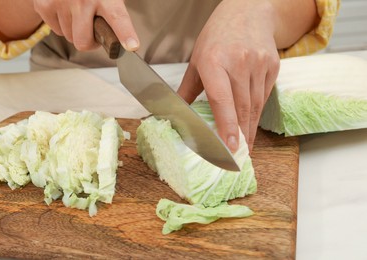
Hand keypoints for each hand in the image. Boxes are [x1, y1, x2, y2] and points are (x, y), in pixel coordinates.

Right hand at [33, 0, 138, 50]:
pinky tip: (66, 10)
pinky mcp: (44, 4)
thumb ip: (114, 15)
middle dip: (88, 42)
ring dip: (75, 30)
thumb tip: (127, 42)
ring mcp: (61, 2)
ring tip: (78, 13)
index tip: (131, 46)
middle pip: (83, 42)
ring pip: (69, 37)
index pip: (118, 18)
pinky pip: (56, 30)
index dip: (125, 34)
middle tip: (93, 31)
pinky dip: (61, 24)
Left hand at [177, 0, 279, 152]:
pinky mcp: (272, 66)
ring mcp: (259, 64)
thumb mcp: (197, 59)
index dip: (226, 125)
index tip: (230, 146)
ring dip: (250, 129)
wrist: (248, 11)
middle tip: (238, 157)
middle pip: (241, 107)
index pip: (222, 100)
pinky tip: (251, 125)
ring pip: (255, 105)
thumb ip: (187, 88)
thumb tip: (176, 112)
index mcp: (215, 61)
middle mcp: (239, 63)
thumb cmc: (218, 35)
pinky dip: (257, 113)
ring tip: (246, 147)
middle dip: (241, 136)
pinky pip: (264, 96)